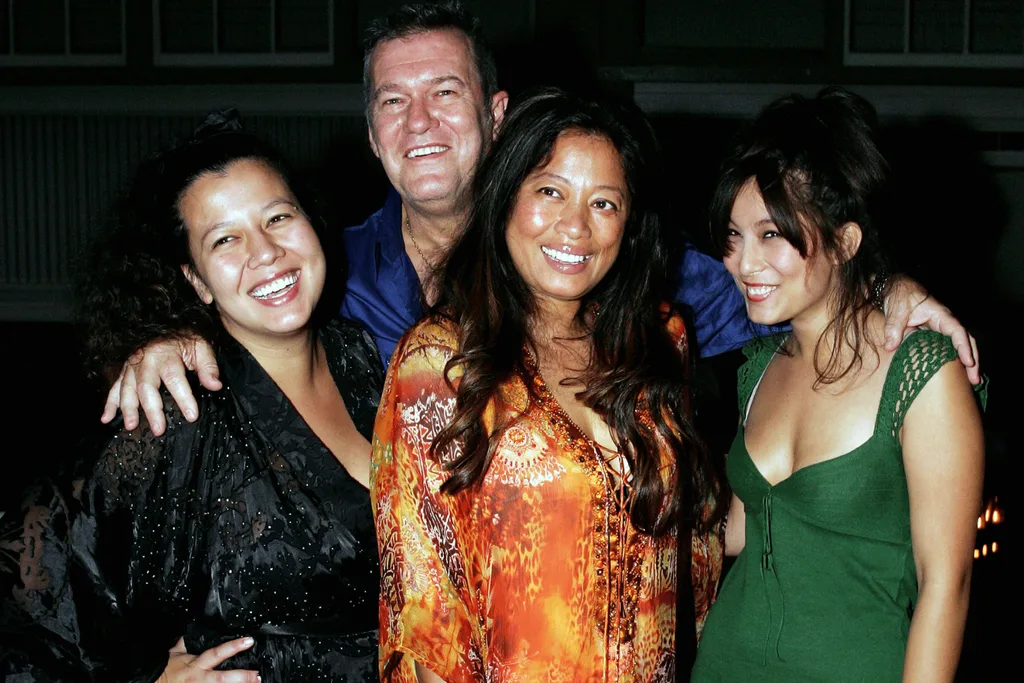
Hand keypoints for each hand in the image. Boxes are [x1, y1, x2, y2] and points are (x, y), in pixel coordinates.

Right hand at [101, 335, 221, 435]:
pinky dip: (109, 403)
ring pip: (126, 388)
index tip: (191, 416)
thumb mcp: (201, 347)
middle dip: (152, 409)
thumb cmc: (186, 339)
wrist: (166, 325)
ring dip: (128, 408)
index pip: (175, 379)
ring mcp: (132, 365)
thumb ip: (208, 367)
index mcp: (166, 354)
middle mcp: (145, 360)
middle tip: (158, 430)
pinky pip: (114, 386)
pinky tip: (106, 418)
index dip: (184, 398)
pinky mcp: (124, 370)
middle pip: (146, 387)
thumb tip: (215, 385)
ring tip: (131, 426)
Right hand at [159, 636, 259, 682]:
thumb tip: (189, 632)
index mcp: (195, 664)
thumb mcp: (174, 653)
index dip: (233, 647)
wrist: (151, 681)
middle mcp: (199, 678)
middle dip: (241, 677)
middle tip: (257, 675)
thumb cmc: (163, 669)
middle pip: (223, 678)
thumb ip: (185, 643)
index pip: (217, 653)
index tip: (249, 641)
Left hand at [882, 276, 980, 384]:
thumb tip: (891, 346)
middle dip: (973, 359)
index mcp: (940, 315)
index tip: (968, 362)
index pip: (957, 331)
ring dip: (967, 362)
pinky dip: (955, 360)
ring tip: (973, 381)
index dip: (963, 347)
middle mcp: (945, 323)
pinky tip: (957, 374)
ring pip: (960, 345)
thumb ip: (893, 327)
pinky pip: (948, 348)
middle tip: (975, 379)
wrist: (894, 289)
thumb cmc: (899, 295)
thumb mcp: (896, 309)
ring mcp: (941, 329)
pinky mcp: (934, 335)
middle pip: (966, 340)